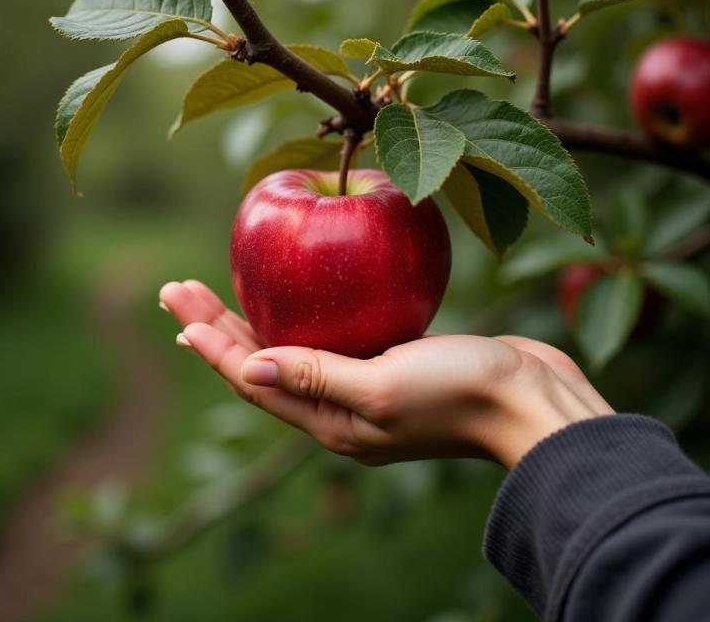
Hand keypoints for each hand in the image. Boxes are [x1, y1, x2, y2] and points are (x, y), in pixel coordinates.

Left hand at [160, 281, 612, 467]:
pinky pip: (331, 337)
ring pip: (291, 348)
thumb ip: (315, 377)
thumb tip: (246, 368)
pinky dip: (302, 316)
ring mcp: (364, 384)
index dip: (212, 344)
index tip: (178, 308)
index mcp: (330, 420)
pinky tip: (298, 296)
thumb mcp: (382, 387)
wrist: (532, 401)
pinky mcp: (391, 360)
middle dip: (217, 327)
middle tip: (178, 289)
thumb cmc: (460, 393)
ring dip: (252, 321)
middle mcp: (339, 406)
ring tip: (216, 297)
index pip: (253, 379)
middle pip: (262, 362)